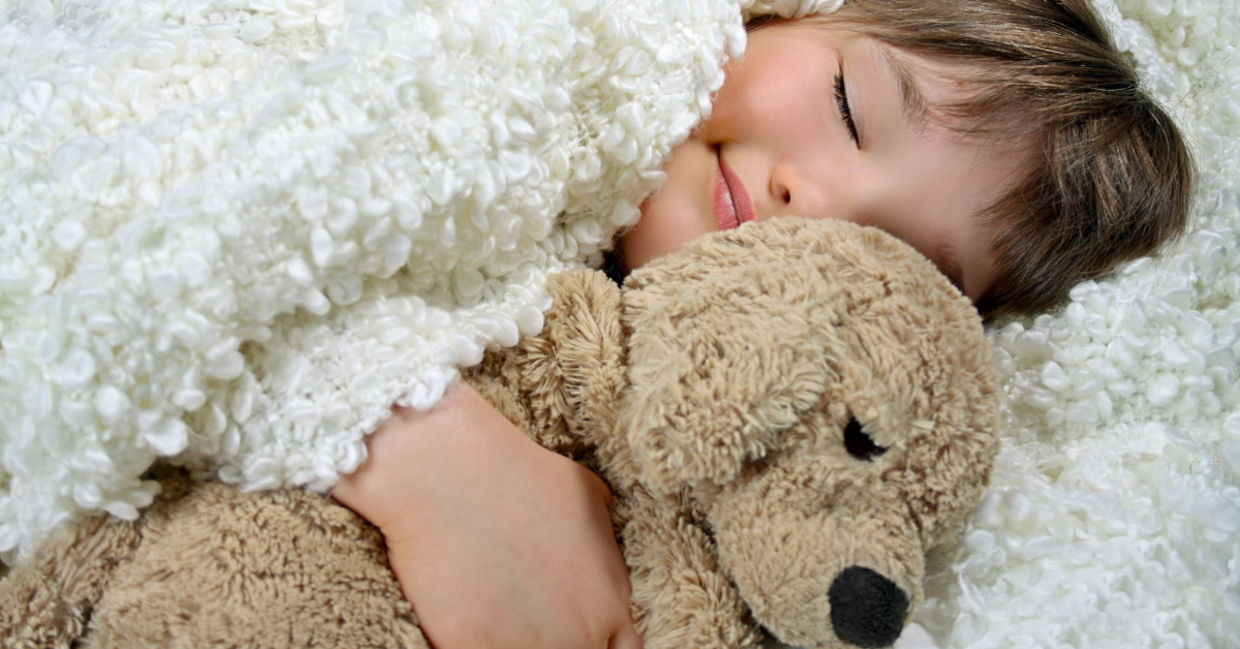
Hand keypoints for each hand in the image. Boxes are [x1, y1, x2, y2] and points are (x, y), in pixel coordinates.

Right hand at [333, 383, 640, 648]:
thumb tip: (603, 555)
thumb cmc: (519, 471)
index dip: (598, 640)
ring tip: (498, 616)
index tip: (573, 626)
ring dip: (517, 644)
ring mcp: (527, 647)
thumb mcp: (589, 494)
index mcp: (610, 605)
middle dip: (561, 644)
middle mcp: (578, 635)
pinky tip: (466, 623)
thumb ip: (605, 542)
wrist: (445, 468)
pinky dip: (476, 643)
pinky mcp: (472, 648)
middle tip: (529, 621)